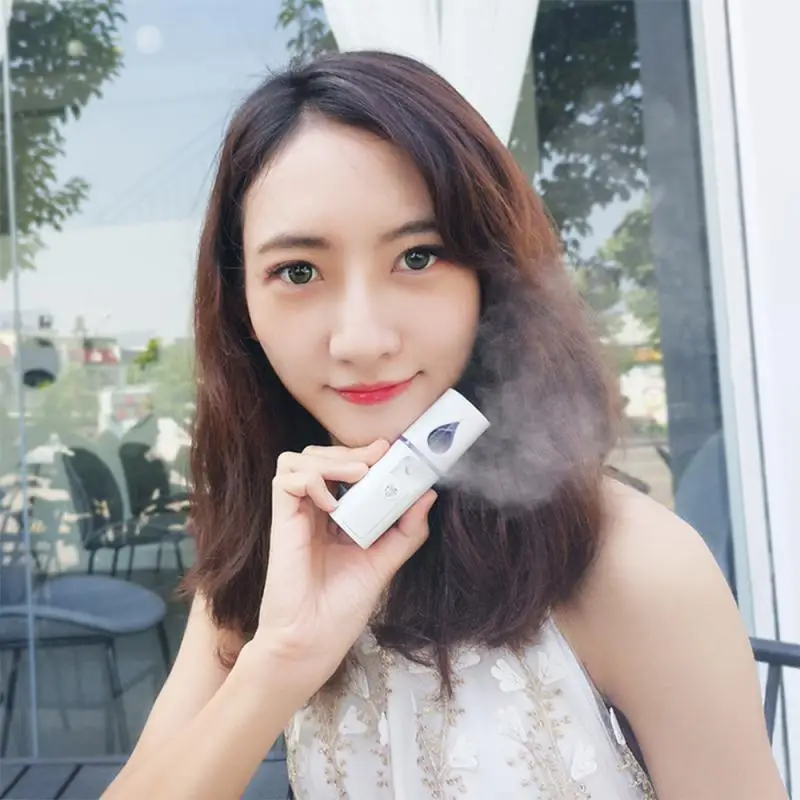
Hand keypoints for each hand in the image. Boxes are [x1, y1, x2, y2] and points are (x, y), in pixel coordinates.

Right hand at [251, 439, 435, 691]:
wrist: (312, 643)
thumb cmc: (341, 608)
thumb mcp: (384, 563)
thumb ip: (406, 530)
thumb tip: (428, 494)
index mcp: (335, 517)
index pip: (343, 468)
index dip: (365, 453)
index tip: (392, 450)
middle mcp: (313, 511)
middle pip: (320, 455)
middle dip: (350, 449)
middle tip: (378, 457)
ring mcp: (295, 516)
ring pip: (298, 460)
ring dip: (330, 459)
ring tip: (359, 474)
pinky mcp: (281, 523)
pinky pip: (286, 482)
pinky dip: (310, 481)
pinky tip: (332, 504)